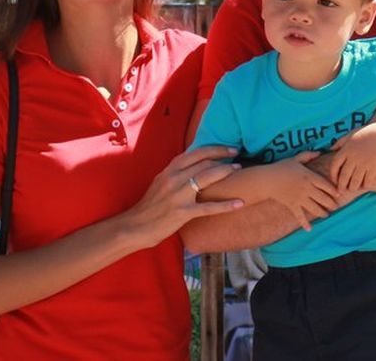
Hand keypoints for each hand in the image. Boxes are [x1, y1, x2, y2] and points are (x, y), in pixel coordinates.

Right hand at [128, 145, 243, 247]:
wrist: (135, 226)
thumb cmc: (150, 205)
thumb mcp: (160, 182)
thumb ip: (177, 173)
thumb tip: (197, 165)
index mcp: (169, 170)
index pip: (196, 153)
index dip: (216, 149)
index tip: (230, 149)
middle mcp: (174, 179)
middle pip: (204, 163)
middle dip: (224, 160)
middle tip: (239, 161)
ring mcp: (178, 196)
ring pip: (207, 178)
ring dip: (226, 172)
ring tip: (240, 171)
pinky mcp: (182, 213)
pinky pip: (208, 207)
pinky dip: (226, 205)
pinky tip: (240, 203)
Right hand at [265, 152, 339, 230]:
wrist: (268, 179)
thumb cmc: (282, 168)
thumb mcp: (296, 159)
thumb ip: (308, 155)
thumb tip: (319, 151)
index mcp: (309, 176)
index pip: (326, 185)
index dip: (333, 191)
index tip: (339, 195)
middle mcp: (307, 188)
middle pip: (323, 198)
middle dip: (331, 204)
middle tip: (336, 207)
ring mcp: (300, 198)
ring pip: (315, 208)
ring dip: (322, 213)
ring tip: (326, 215)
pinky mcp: (292, 205)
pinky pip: (299, 216)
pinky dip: (304, 223)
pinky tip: (309, 229)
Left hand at [330, 132, 375, 190]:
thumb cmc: (366, 133)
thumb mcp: (350, 135)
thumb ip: (340, 142)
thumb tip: (330, 149)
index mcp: (346, 150)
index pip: (334, 166)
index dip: (333, 175)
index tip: (335, 180)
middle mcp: (353, 158)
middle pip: (343, 176)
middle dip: (341, 186)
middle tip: (341, 190)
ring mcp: (364, 163)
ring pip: (355, 181)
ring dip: (352, 188)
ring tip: (352, 189)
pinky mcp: (374, 167)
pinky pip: (367, 181)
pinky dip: (365, 185)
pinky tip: (364, 185)